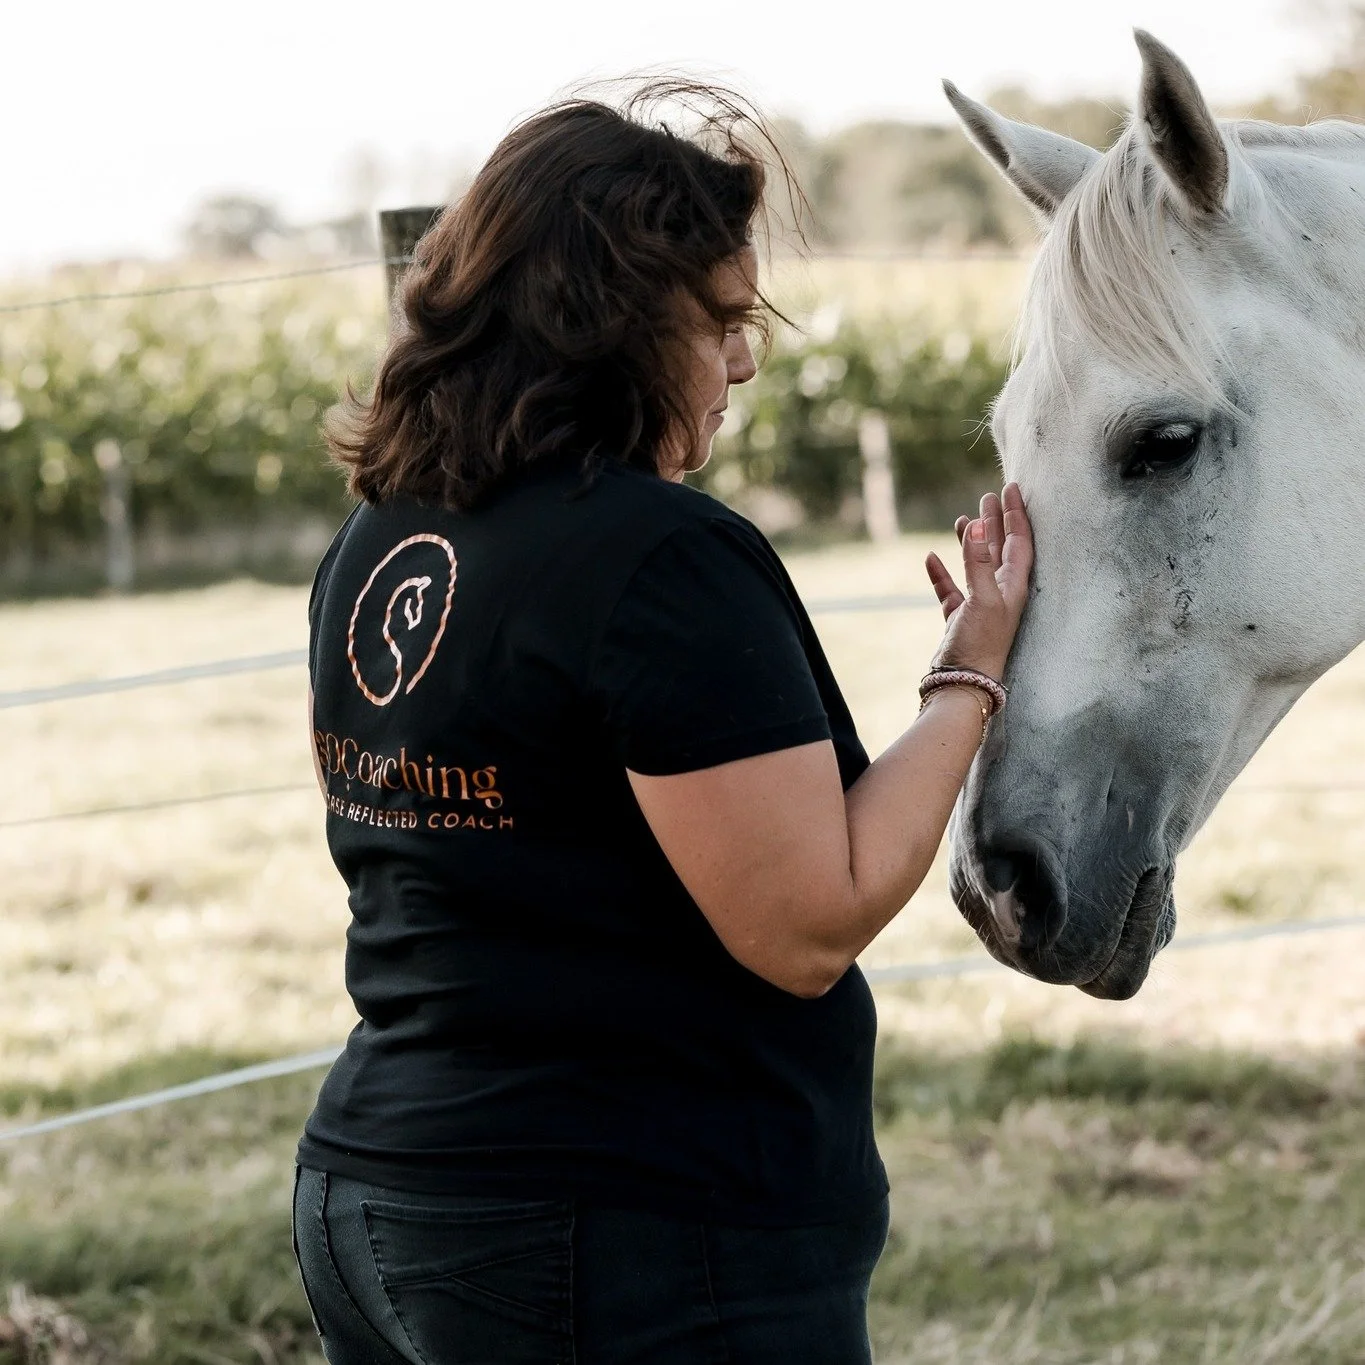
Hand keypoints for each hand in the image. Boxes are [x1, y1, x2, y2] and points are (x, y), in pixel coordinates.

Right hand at [923, 483, 1033, 680]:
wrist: (963, 685)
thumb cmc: (981, 644)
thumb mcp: (982, 598)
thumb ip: (979, 560)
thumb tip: (978, 521)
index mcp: (1014, 586)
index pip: (1019, 541)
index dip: (1016, 513)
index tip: (1010, 488)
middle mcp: (1001, 593)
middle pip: (1000, 549)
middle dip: (996, 521)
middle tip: (989, 496)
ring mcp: (979, 606)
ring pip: (976, 565)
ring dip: (971, 543)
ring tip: (963, 520)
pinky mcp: (959, 619)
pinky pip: (950, 588)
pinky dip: (942, 572)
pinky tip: (931, 558)